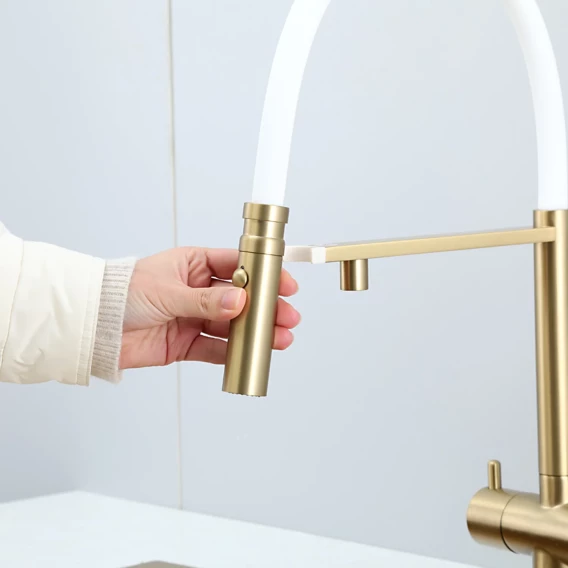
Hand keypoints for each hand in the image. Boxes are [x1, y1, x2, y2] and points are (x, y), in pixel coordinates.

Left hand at [120, 247, 299, 369]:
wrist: (94, 327)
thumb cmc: (123, 293)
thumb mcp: (167, 291)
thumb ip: (204, 300)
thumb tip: (239, 301)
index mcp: (194, 265)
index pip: (237, 267)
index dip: (263, 275)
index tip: (284, 284)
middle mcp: (198, 290)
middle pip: (241, 299)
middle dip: (266, 308)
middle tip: (287, 316)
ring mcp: (193, 318)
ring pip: (233, 325)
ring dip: (256, 333)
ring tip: (280, 339)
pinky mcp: (186, 343)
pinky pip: (216, 349)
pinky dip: (234, 354)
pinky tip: (254, 355)